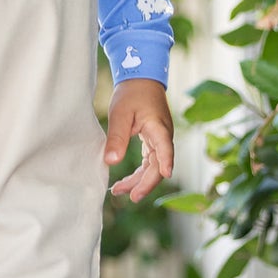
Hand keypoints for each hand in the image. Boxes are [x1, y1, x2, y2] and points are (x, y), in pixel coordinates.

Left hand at [104, 78, 174, 202]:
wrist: (140, 80)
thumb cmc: (131, 94)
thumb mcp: (120, 114)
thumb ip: (116, 137)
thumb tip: (111, 162)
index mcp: (159, 127)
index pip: (165, 148)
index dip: (165, 162)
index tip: (166, 175)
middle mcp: (164, 136)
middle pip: (159, 165)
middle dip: (145, 183)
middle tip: (130, 197)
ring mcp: (160, 140)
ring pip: (153, 166)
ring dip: (139, 180)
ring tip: (120, 191)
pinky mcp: (154, 141)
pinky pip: (150, 161)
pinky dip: (139, 172)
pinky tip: (127, 181)